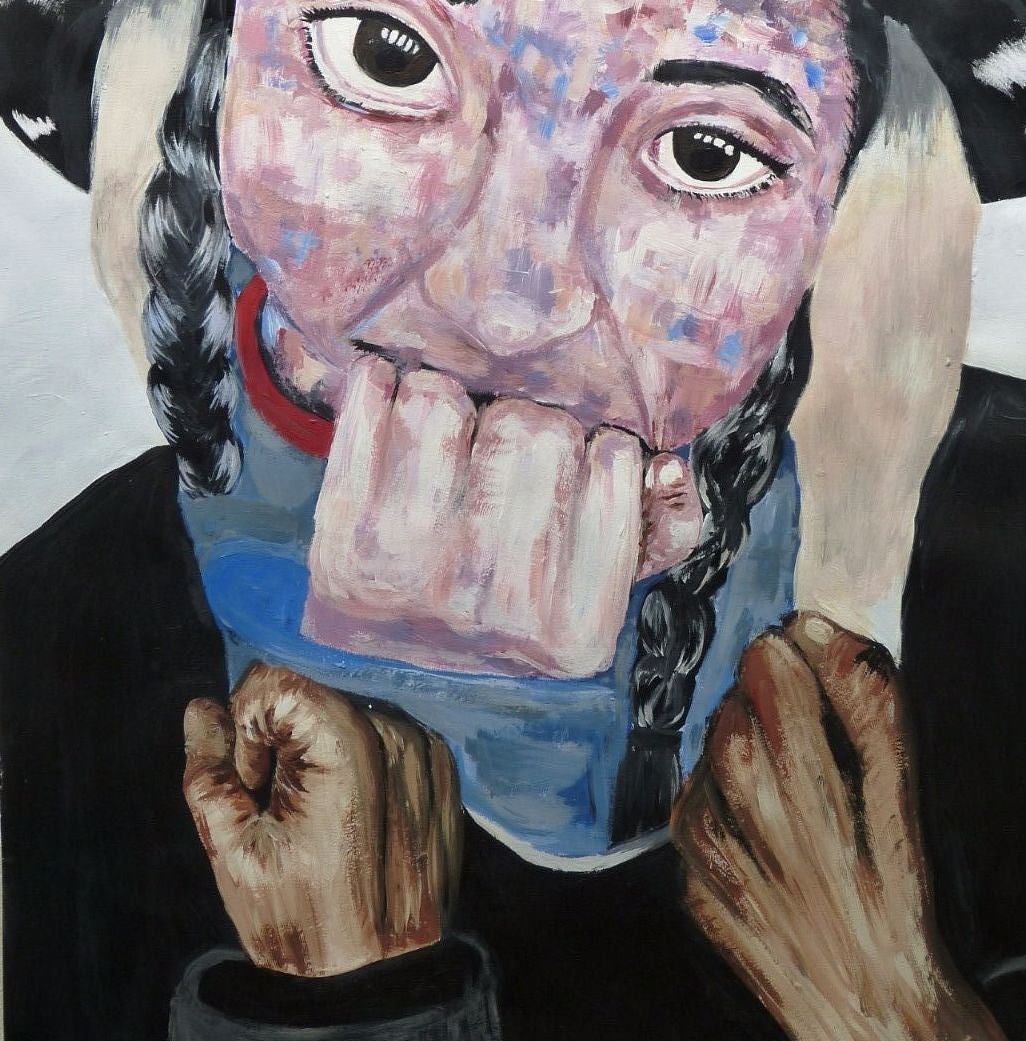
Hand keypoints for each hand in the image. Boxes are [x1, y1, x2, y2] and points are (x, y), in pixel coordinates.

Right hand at [183, 665, 461, 976]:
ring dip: (326, 755)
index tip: (259, 791)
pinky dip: (364, 767)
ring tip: (325, 823)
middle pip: (311, 699)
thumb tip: (204, 710)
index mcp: (344, 743)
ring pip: (346, 714)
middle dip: (286, 746)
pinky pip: (385, 737)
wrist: (378, 979)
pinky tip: (357, 820)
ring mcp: (424, 747)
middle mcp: (394, 732)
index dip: (250, 736)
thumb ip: (209, 772)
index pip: (273, 685)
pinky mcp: (443, 766)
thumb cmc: (301, 918)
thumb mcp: (233, 854)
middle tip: (289, 815)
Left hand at [304, 359, 702, 676]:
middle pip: (534, 427)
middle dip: (530, 422)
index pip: (613, 461)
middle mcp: (493, 604)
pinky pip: (371, 403)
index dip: (601, 444)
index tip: (583, 460)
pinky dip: (383, 385)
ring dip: (457, 401)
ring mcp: (409, 571)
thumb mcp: (607, 581)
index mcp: (577, 626)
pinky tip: (397, 402)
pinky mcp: (342, 536)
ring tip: (460, 430)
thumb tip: (668, 463)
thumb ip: (666, 525)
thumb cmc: (524, 595)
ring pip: (445, 402)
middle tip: (516, 443)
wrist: (396, 656)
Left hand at [672, 613, 1003, 1040]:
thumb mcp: (905, 790)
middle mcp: (769, 838)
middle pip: (737, 720)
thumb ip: (868, 700)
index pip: (777, 680)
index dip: (790, 650)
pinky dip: (712, 792)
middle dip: (760, 691)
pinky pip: (690, 812)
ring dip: (736, 738)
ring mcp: (724, 870)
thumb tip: (812, 624)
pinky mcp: (699, 895)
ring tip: (776, 758)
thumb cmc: (897, 888)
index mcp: (832, 801)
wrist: (876, 1012)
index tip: (804, 651)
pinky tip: (750, 806)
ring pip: (708, 760)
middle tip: (789, 699)